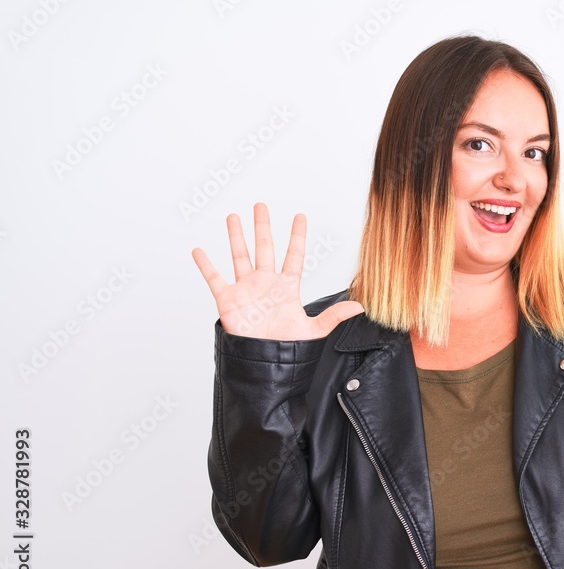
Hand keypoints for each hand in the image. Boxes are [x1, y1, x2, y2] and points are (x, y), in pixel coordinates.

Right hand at [192, 202, 363, 340]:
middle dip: (262, 227)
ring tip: (233, 216)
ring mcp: (246, 290)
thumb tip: (360, 307)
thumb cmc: (288, 347)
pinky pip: (214, 279)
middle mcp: (266, 283)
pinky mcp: (228, 300)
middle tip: (261, 205)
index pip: (293, 256)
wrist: (265, 364)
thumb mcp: (314, 330)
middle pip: (264, 249)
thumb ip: (334, 316)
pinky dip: (205, 265)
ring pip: (240, 257)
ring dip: (236, 237)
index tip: (300, 216)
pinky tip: (199, 251)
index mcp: (286, 287)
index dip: (297, 236)